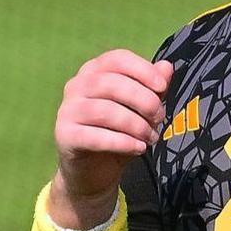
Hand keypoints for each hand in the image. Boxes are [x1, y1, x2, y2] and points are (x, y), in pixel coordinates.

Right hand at [50, 50, 173, 229]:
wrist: (93, 172)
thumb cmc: (117, 133)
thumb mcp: (140, 110)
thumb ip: (152, 89)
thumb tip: (166, 67)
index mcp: (93, 71)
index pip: (117, 59)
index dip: (142, 70)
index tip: (162, 87)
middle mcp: (76, 86)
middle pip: (112, 83)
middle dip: (143, 99)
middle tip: (160, 117)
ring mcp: (67, 110)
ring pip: (104, 111)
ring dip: (135, 124)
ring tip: (151, 136)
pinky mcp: (64, 135)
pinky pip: (95, 136)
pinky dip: (122, 142)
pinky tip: (139, 148)